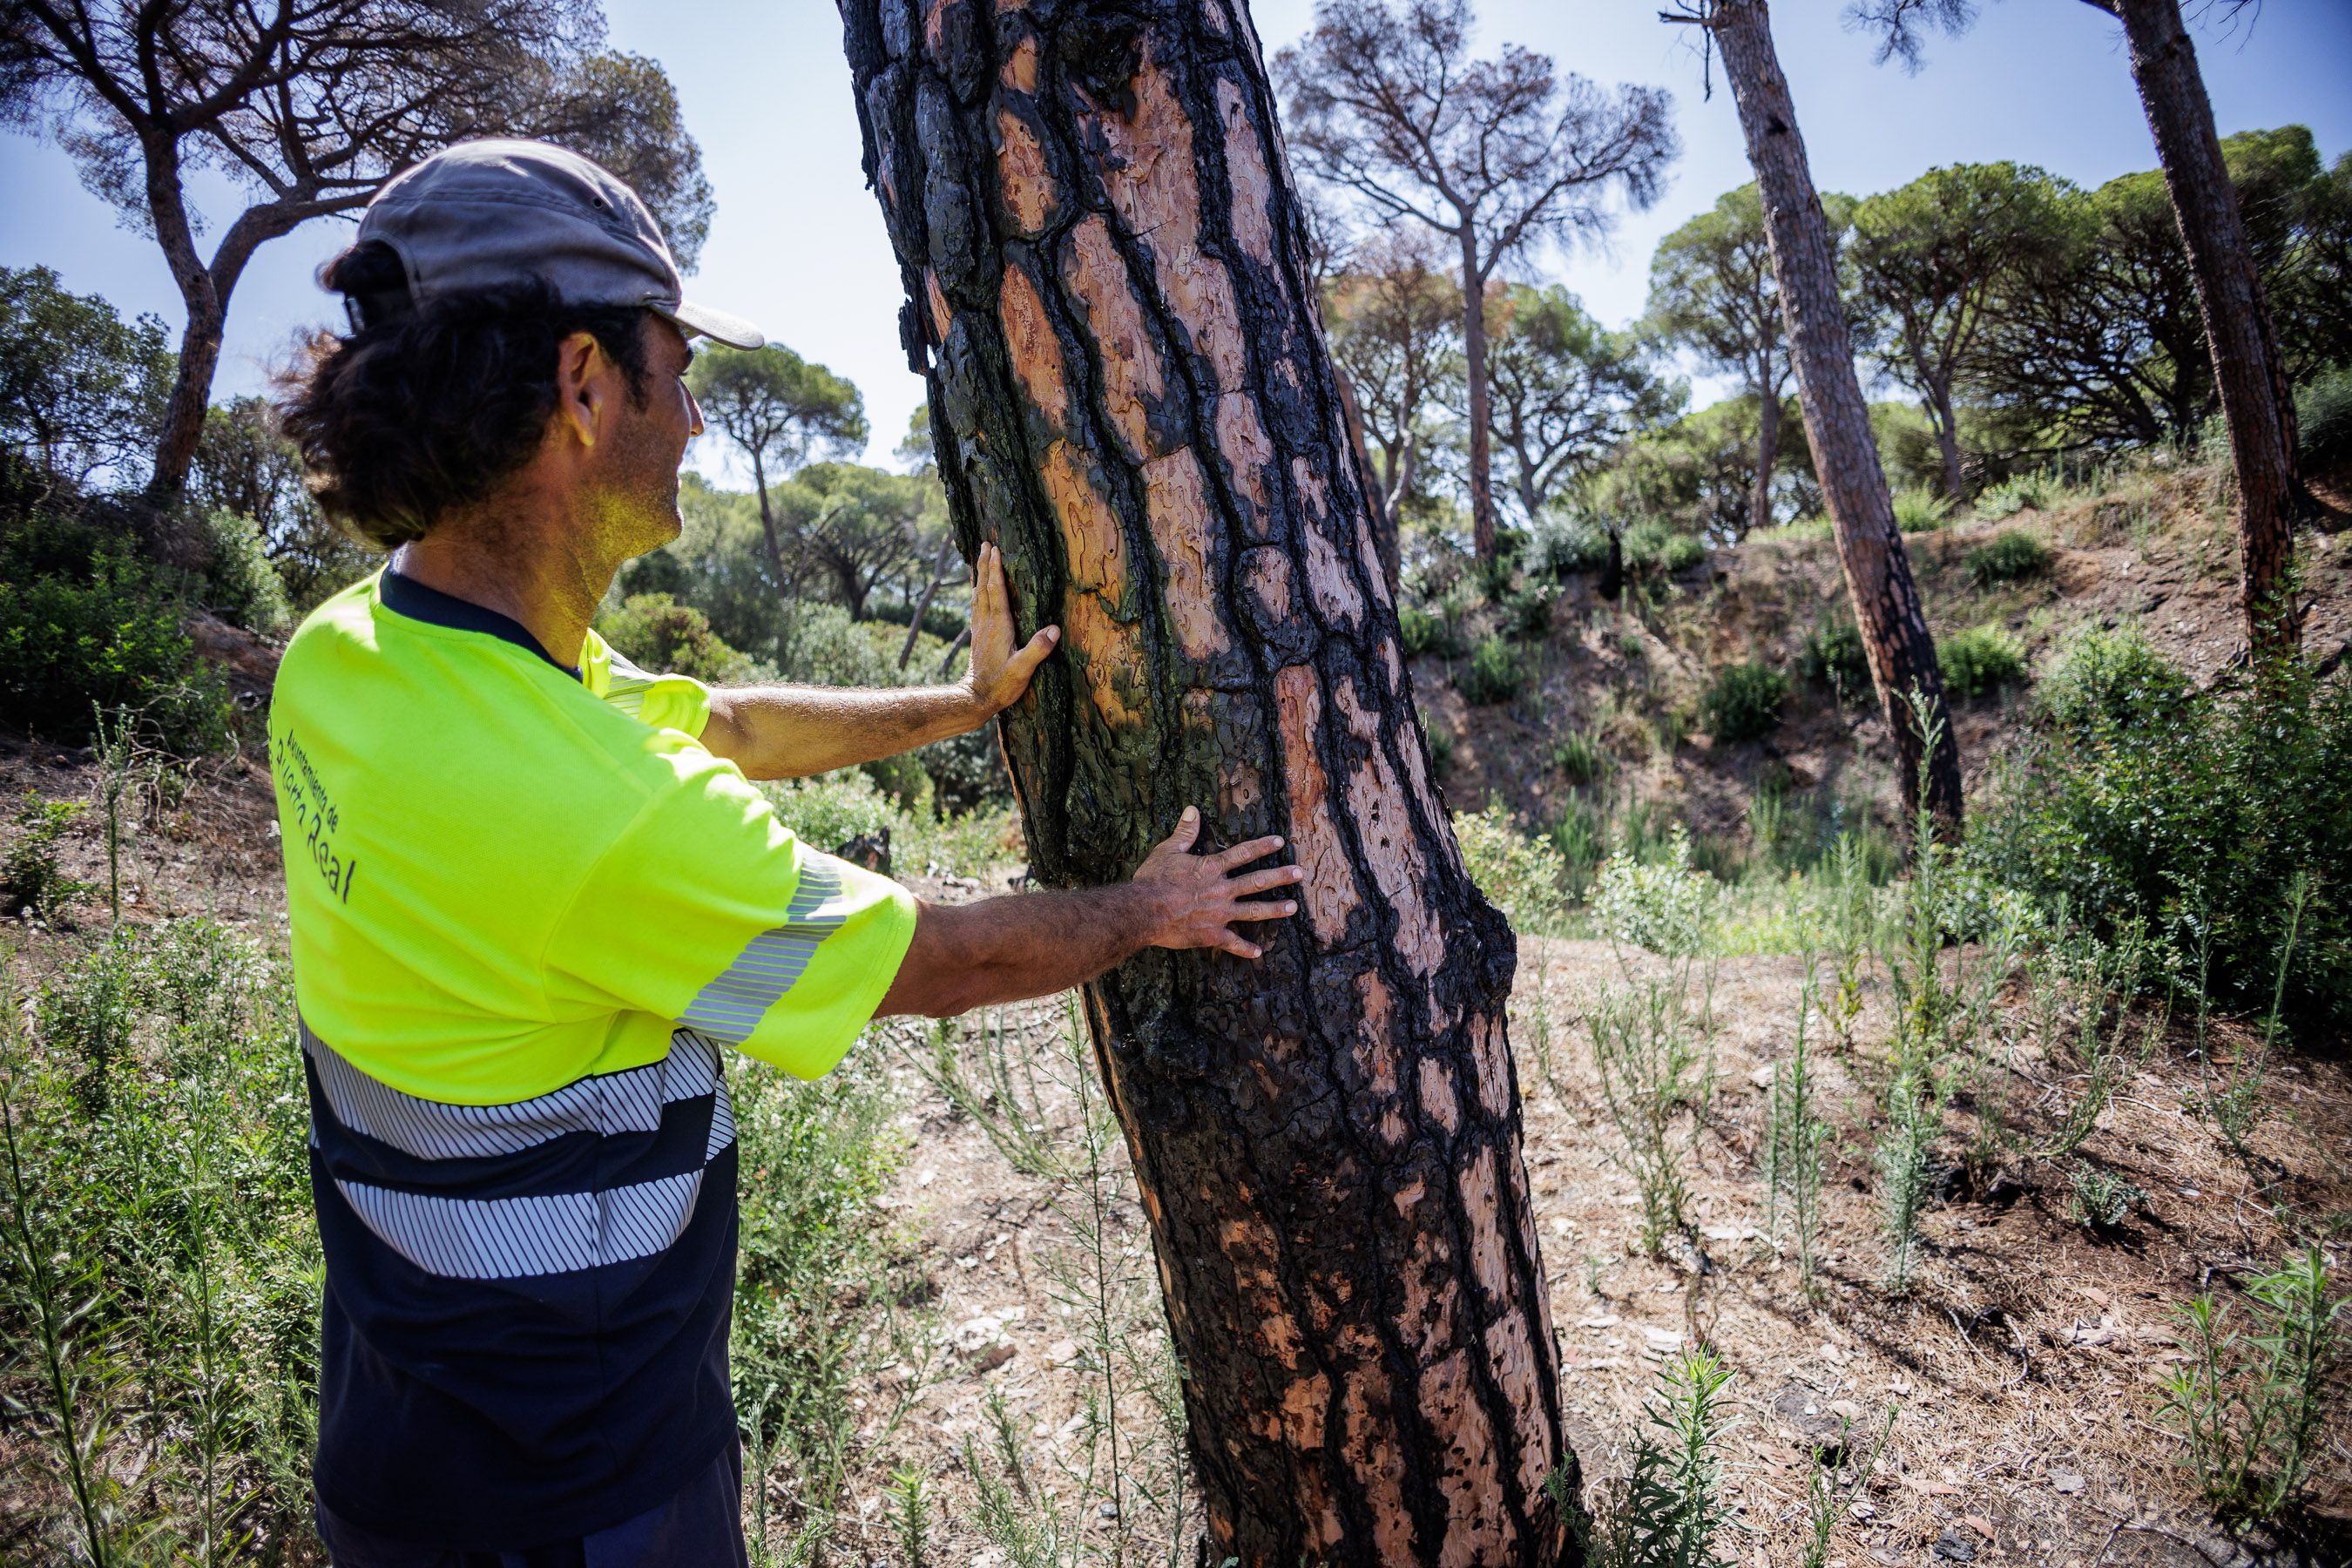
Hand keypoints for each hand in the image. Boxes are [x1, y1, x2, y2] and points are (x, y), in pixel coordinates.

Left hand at [963, 541, 1058, 717]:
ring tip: (978, 558)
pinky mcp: (977, 636)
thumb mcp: (1023, 670)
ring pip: (977, 594)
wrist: (976, 698)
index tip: (995, 549)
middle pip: (983, 587)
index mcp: (999, 626)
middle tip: (984, 543)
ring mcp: (980, 629)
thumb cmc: (1001, 685)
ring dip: (978, 574)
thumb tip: (1054, 629)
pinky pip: (976, 605)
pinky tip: (977, 590)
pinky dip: (977, 591)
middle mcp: (986, 623)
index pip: (997, 591)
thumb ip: (1038, 649)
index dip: (995, 569)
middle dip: (984, 564)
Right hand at [1130, 807, 1304, 959]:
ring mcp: (1219, 914)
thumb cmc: (1154, 880)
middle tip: (1300, 873)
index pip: (1243, 853)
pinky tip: (1258, 952)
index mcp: (1212, 868)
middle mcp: (1221, 890)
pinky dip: (1245, 949)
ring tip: (1293, 907)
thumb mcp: (1168, 850)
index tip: (1280, 842)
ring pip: (1254, 911)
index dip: (1262, 846)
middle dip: (1280, 876)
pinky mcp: (1211, 935)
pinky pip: (1232, 943)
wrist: (1144, 911)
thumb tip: (1192, 809)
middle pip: (1257, 881)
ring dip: (1275, 909)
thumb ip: (1185, 831)